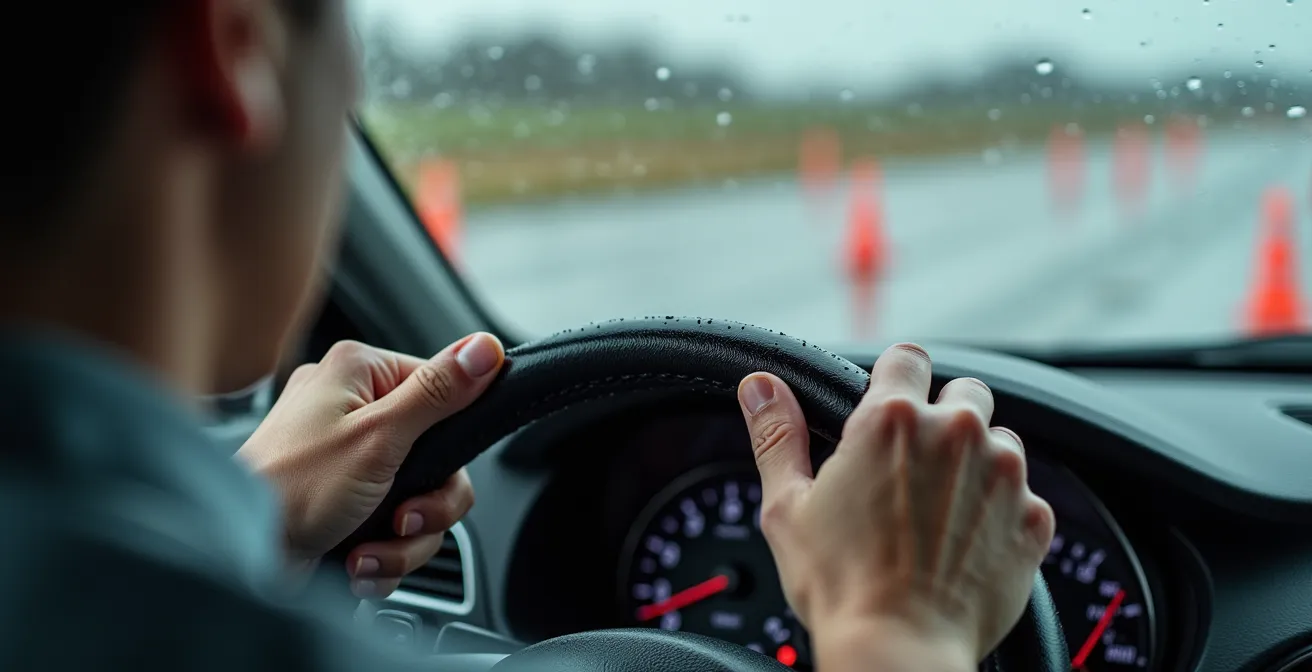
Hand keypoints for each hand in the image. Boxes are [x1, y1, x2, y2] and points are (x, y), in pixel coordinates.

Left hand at [237, 334, 504, 597]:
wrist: (236, 561)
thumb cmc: (288, 491)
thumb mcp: (377, 438)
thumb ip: (437, 394)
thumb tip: (484, 349)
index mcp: (358, 373)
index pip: (444, 391)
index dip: (450, 441)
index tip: (436, 472)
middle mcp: (351, 409)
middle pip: (439, 456)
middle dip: (425, 506)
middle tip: (401, 520)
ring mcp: (347, 460)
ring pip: (420, 500)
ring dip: (402, 540)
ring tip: (366, 550)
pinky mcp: (343, 504)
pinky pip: (392, 528)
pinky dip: (380, 553)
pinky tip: (355, 562)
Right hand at [736, 343, 1054, 670]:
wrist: (900, 651)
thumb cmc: (840, 584)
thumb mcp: (787, 506)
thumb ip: (776, 435)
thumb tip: (760, 387)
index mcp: (891, 420)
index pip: (908, 358)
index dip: (896, 381)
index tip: (888, 410)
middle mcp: (956, 434)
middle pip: (964, 393)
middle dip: (942, 419)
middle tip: (912, 469)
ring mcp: (1004, 475)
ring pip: (1001, 441)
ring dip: (976, 463)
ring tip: (939, 511)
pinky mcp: (1033, 518)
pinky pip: (1026, 495)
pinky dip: (1001, 511)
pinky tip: (965, 542)